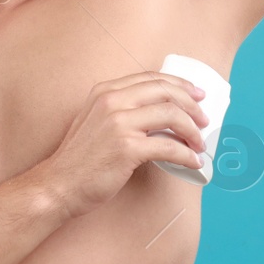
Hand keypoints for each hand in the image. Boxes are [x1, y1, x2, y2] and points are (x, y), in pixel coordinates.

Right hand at [37, 71, 209, 219]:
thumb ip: (119, 110)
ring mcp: (119, 123)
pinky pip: (168, 146)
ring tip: (199, 143)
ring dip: (193, 130)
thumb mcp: (94, 121)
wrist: (58, 185)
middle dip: (192, 104)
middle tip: (204, 119)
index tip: (196, 95)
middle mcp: (112, 101)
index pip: (151, 78)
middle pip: (165, 92)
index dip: (179, 84)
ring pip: (172, 115)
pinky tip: (192, 161)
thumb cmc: (79, 159)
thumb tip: (158, 115)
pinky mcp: (127, 148)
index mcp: (105, 91)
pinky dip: (186, 154)